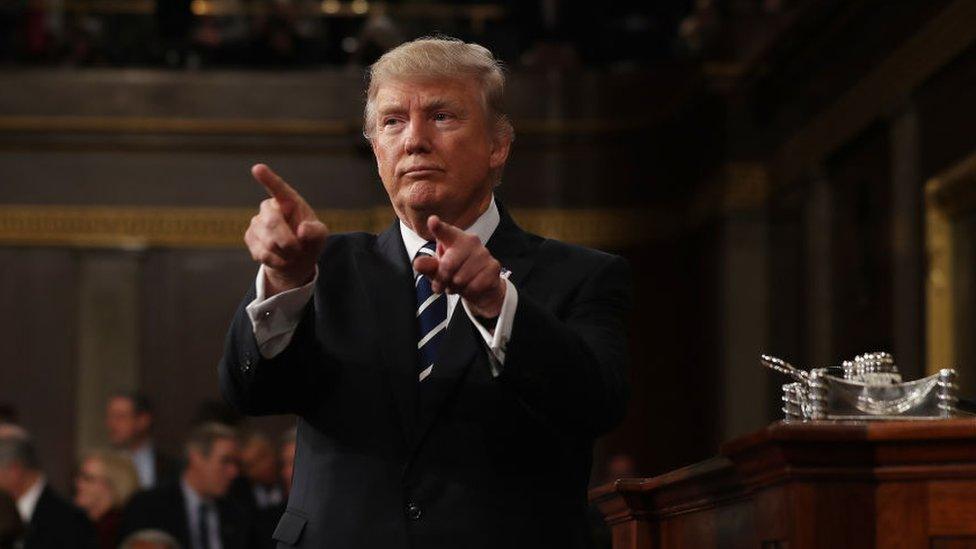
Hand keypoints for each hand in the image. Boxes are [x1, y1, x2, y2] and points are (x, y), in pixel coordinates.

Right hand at [245, 164, 328, 295]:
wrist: (295, 259)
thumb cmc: (309, 240)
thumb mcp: (320, 236)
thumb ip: (316, 231)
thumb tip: (302, 230)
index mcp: (289, 200)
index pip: (278, 188)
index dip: (268, 178)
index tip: (258, 168)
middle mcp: (270, 207)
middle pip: (272, 222)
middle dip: (288, 241)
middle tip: (298, 250)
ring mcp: (257, 222)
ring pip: (268, 241)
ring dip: (284, 253)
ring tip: (292, 253)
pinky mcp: (249, 237)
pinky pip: (262, 253)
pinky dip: (276, 261)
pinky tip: (281, 258)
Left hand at [413, 216, 505, 318]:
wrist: (481, 286)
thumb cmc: (456, 272)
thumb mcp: (438, 269)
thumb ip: (428, 266)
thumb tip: (418, 263)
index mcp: (454, 237)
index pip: (445, 231)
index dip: (437, 227)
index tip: (432, 221)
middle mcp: (471, 241)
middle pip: (448, 265)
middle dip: (442, 280)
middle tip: (441, 285)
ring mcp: (484, 253)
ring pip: (461, 278)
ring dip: (456, 287)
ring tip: (458, 284)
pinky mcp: (493, 267)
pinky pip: (473, 286)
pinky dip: (468, 292)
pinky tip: (470, 287)